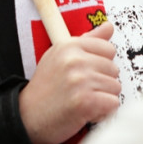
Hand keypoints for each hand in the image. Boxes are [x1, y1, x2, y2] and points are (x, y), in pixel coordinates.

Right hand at [18, 22, 120, 143]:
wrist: (28, 117)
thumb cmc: (46, 88)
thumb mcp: (61, 56)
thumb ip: (88, 40)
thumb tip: (109, 26)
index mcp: (68, 46)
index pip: (107, 49)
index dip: (100, 64)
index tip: (86, 73)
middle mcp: (74, 60)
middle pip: (113, 69)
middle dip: (102, 83)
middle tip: (82, 91)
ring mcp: (80, 80)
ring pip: (115, 87)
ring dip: (103, 98)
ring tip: (83, 101)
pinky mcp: (85, 102)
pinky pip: (113, 103)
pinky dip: (103, 112)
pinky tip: (87, 112)